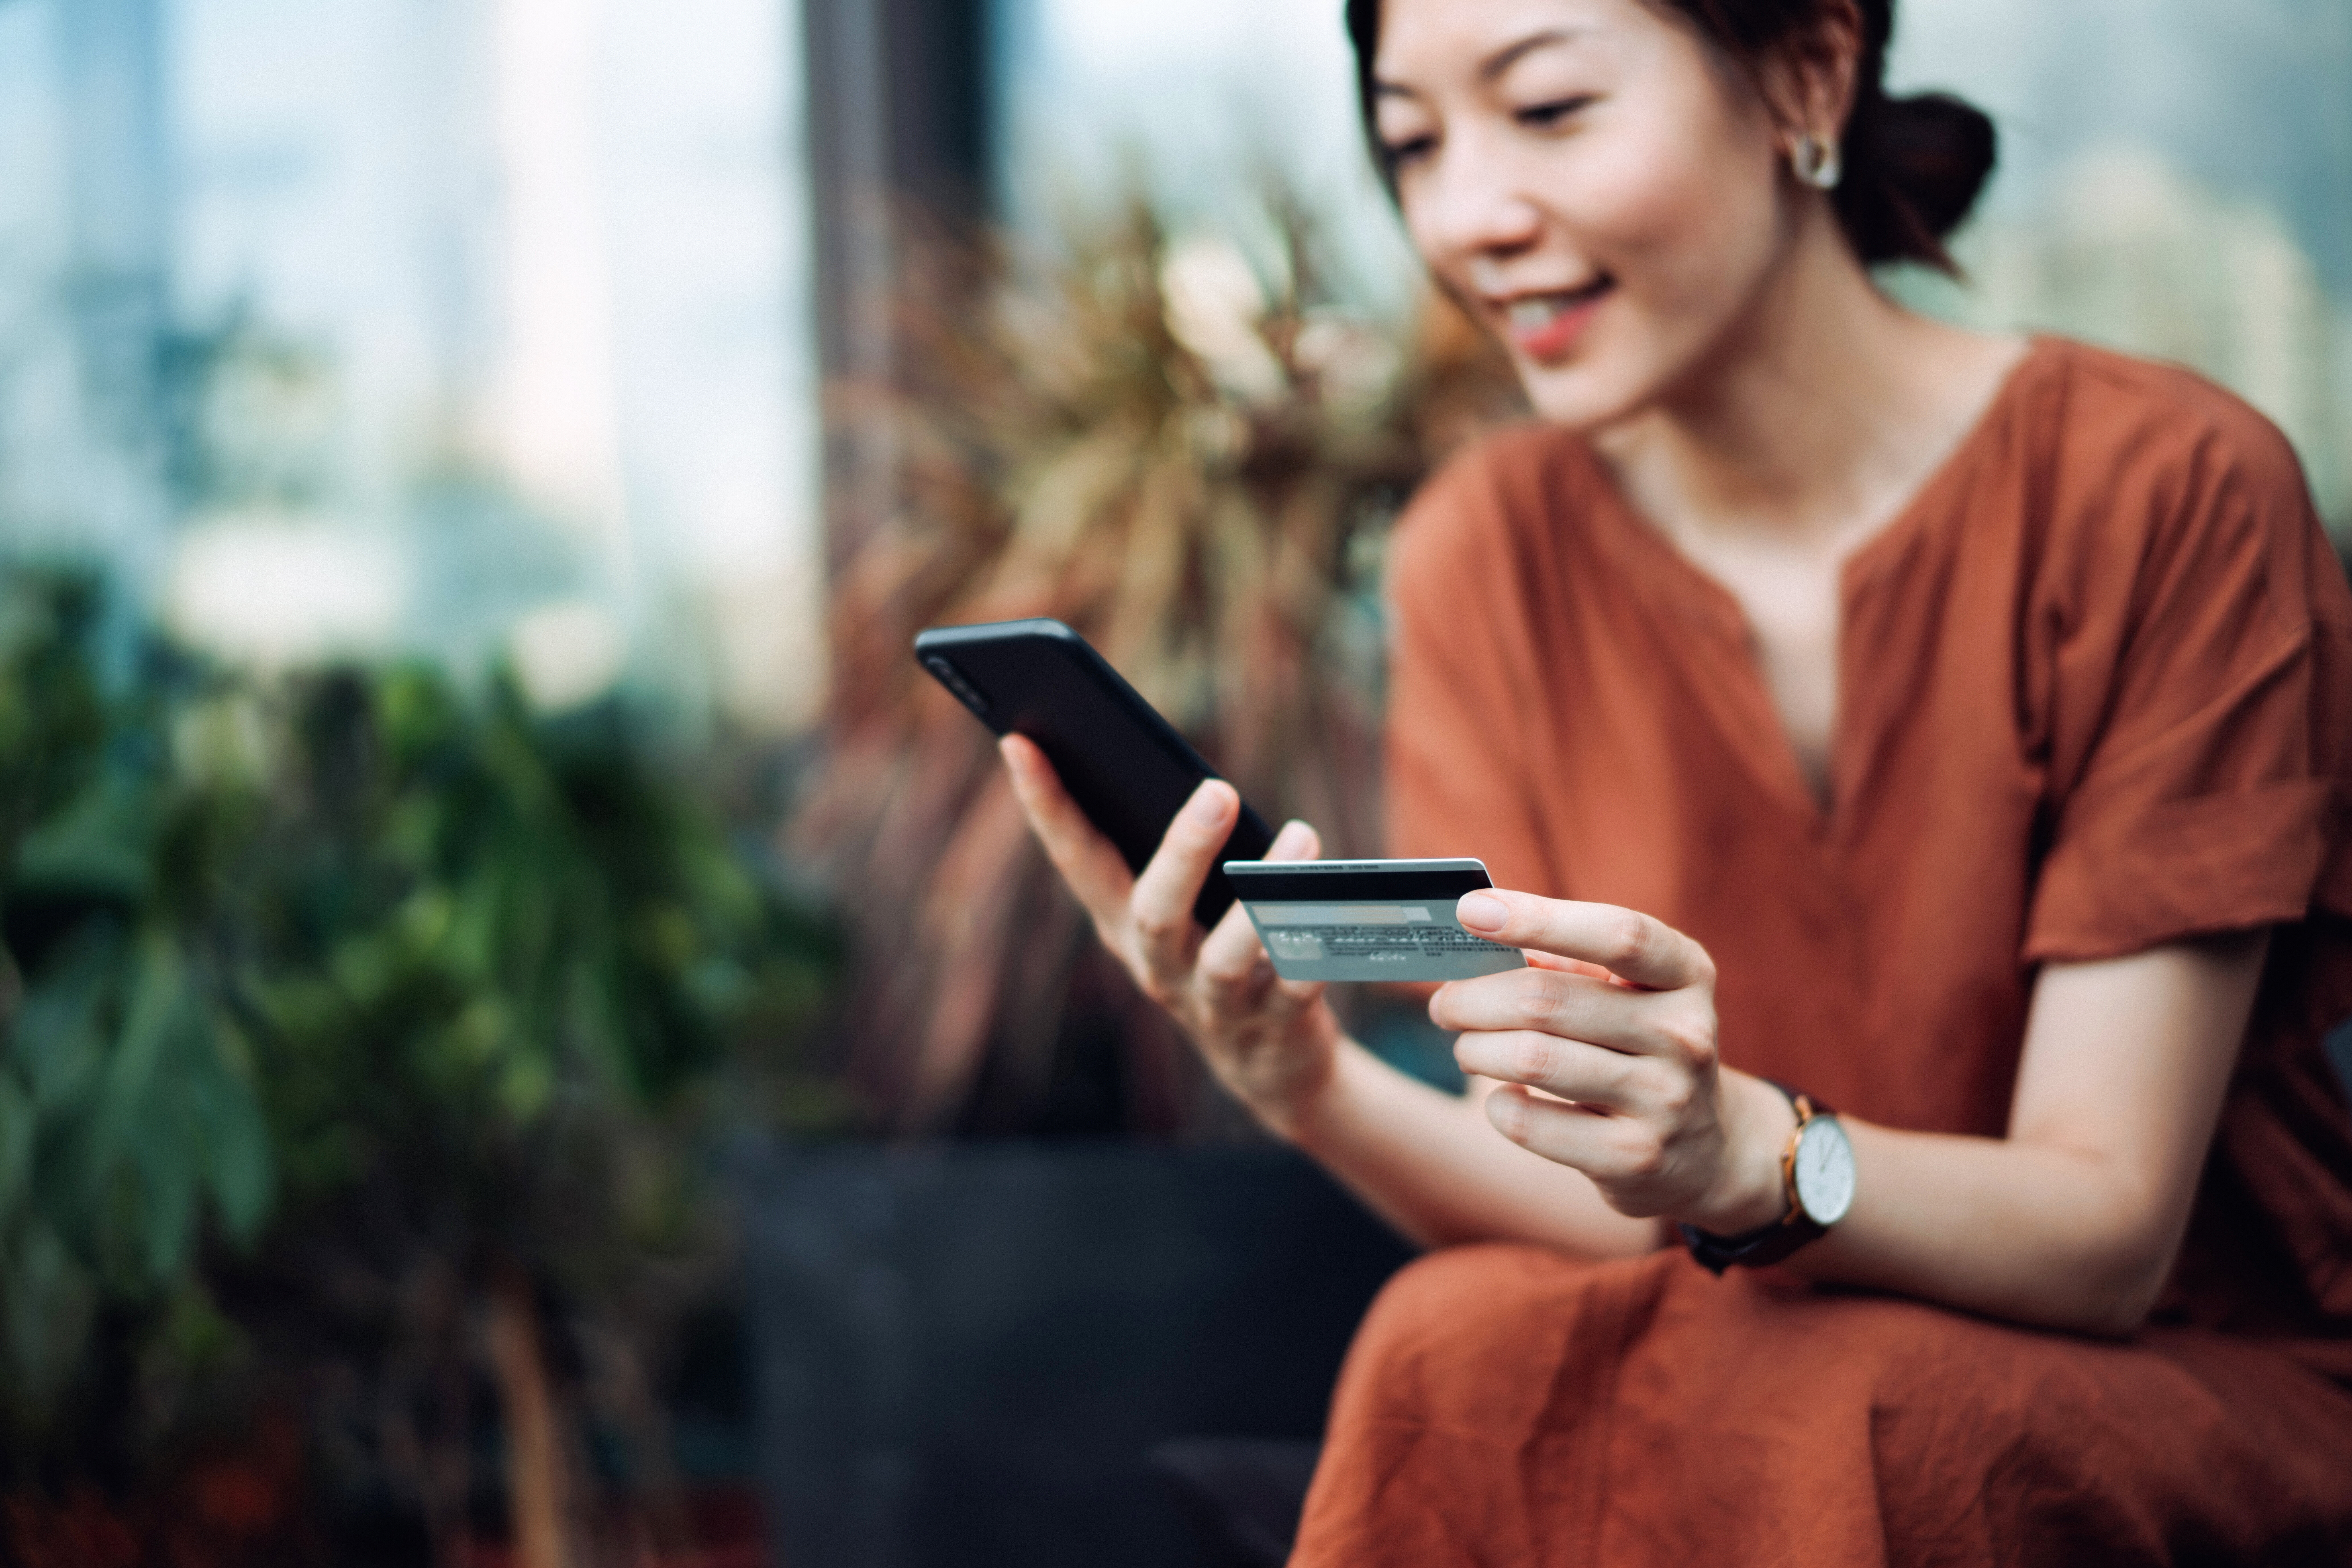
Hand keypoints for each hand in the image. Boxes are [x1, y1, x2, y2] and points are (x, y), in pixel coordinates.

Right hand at [998, 735, 1340, 1134]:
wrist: (1267, 1066)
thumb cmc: (1217, 949)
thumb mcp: (1182, 907)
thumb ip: (1172, 851)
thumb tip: (1193, 773)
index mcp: (1122, 923)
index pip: (1074, 859)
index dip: (1044, 804)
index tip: (1020, 740)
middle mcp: (1157, 966)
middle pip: (1154, 912)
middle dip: (1183, 852)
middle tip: (1219, 789)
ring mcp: (1213, 1004)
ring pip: (1227, 959)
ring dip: (1264, 900)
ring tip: (1304, 839)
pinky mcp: (1274, 1028)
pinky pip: (1297, 991)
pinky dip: (1316, 951)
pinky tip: (1339, 911)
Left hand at [1430, 889, 1794, 1229]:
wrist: (1704, 1147)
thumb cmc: (1639, 1044)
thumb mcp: (1626, 991)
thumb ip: (1563, 962)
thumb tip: (1477, 934)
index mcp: (1686, 974)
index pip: (1617, 934)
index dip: (1538, 918)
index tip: (1471, 909)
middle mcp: (1684, 1035)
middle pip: (1547, 1000)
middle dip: (1474, 999)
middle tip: (1446, 1004)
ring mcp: (1663, 1100)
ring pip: (1531, 1058)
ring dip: (1476, 1049)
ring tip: (1468, 1048)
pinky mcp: (1633, 1158)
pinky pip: (1530, 1123)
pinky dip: (1499, 1105)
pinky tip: (1505, 1096)